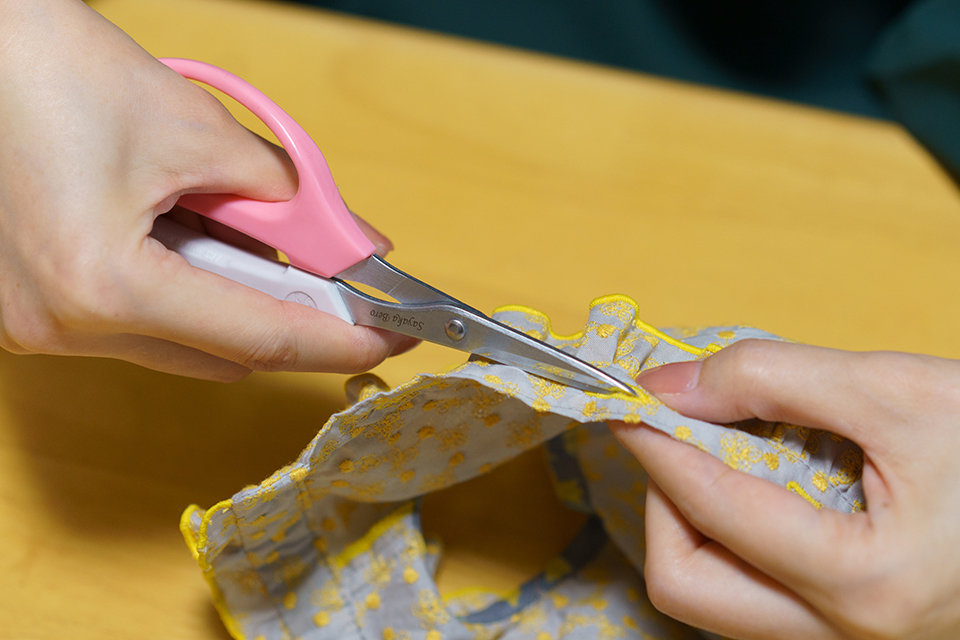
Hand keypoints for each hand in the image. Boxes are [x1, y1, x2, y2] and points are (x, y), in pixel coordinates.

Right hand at [0, 0, 415, 379]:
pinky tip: (181, 228)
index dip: (339, 338)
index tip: (392, 335)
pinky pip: (135, 321)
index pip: (259, 338)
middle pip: (222, 351)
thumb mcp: (197, 131)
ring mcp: (36, 326)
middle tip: (330, 268)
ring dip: (229, 293)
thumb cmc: (55, 70)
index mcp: (103, 287)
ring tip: (233, 220)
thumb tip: (353, 244)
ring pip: (180, 340)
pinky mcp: (28, 309)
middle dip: (286, 309)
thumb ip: (289, 200)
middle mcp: (62, 327)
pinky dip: (180, 285)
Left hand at [609, 339, 959, 638]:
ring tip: (721, 455)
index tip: (628, 400)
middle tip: (676, 436)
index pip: (713, 508)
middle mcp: (849, 638)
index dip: (657, 443)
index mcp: (868, 584)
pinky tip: (760, 486)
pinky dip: (734, 541)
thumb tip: (672, 382)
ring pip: (715, 603)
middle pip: (687, 587)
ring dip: (694, 524)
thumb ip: (774, 379)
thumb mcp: (900, 392)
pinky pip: (755, 599)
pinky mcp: (853, 633)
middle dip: (663, 504)